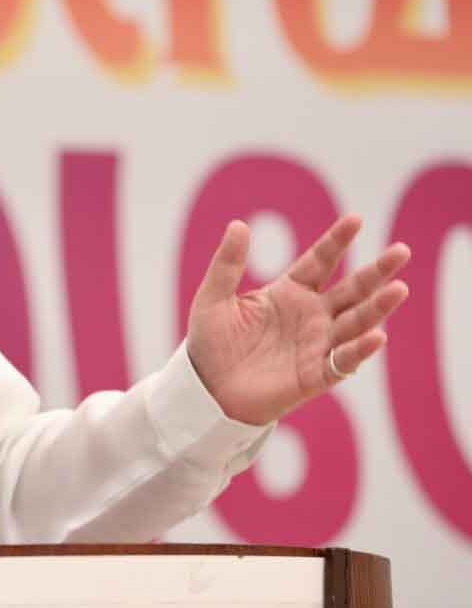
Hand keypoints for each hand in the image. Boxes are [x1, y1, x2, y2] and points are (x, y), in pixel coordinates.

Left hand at [186, 214, 409, 425]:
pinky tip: (376, 336)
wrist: (206, 388)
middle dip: (376, 271)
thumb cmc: (211, 341)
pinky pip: (343, 361)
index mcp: (289, 292)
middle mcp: (311, 315)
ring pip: (355, 323)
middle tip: (401, 250)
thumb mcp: (214, 297)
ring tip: (399, 289)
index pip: (320, 261)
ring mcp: (316, 344)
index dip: (337, 241)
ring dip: (377, 308)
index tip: (356, 219)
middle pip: (351, 289)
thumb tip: (239, 224)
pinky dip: (359, 350)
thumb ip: (227, 264)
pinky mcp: (315, 375)